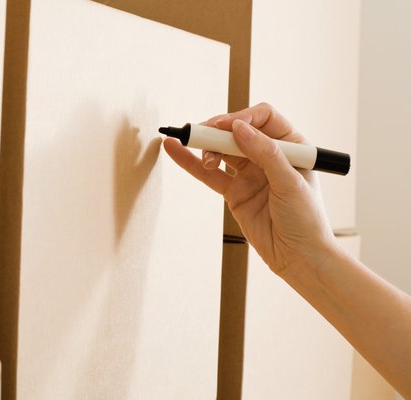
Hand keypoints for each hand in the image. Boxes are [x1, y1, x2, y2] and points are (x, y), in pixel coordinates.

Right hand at [163, 103, 336, 276]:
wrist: (298, 257)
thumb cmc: (307, 221)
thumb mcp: (291, 183)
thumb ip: (266, 154)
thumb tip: (240, 128)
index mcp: (291, 146)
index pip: (264, 118)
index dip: (243, 118)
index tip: (225, 126)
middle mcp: (269, 155)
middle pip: (237, 131)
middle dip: (218, 132)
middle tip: (201, 135)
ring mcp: (249, 173)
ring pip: (222, 150)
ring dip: (207, 148)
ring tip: (204, 158)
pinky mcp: (234, 191)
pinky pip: (209, 173)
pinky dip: (191, 162)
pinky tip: (175, 150)